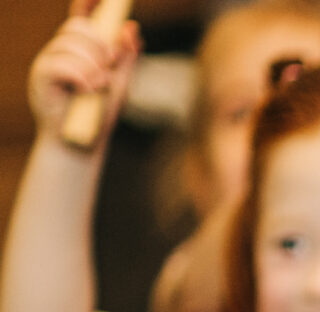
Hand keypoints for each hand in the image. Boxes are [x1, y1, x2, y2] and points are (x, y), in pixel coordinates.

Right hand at [30, 3, 134, 139]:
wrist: (84, 143)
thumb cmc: (99, 113)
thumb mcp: (120, 82)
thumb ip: (126, 57)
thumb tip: (132, 28)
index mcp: (79, 49)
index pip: (80, 18)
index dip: (87, 5)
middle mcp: (60, 51)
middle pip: (76, 28)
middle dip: (98, 43)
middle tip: (110, 64)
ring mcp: (48, 61)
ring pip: (68, 44)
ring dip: (92, 65)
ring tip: (100, 85)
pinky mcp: (40, 76)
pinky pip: (59, 63)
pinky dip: (80, 76)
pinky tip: (88, 89)